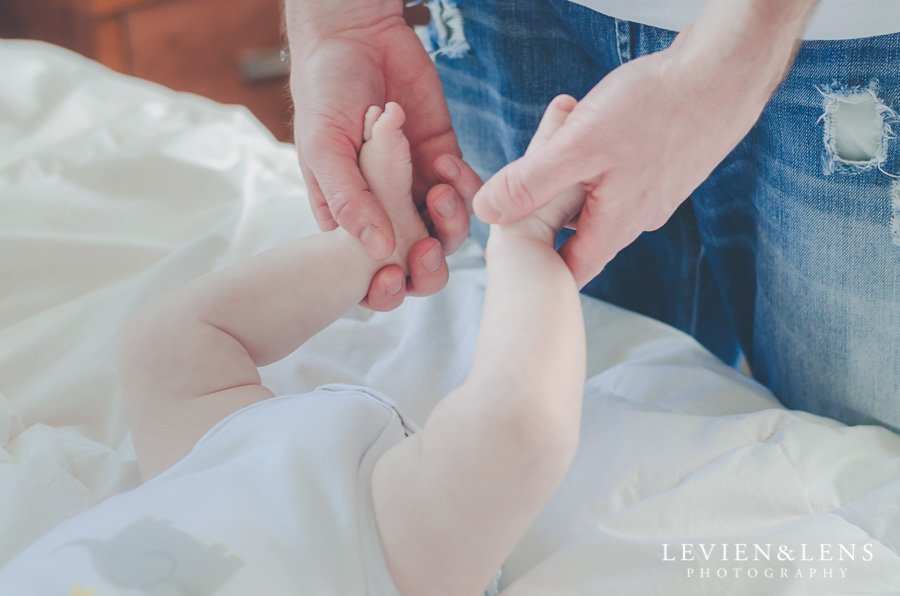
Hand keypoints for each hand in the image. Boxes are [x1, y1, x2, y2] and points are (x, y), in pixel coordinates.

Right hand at [286, 0, 479, 309]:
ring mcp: (415, 188)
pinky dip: (464, 185)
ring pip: (446, 232)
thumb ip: (349, 200)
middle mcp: (384, 210)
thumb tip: (381, 251)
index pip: (366, 274)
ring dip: (449, 221)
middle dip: (428, 267)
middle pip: (415, 264)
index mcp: (346, 218)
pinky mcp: (442, 159)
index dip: (383, 288)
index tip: (393, 275)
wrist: (356, 36)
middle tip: (430, 246)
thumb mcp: (324, 147)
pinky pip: (465, 191)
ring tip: (439, 187)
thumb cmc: (325, 91)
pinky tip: (445, 159)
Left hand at [472, 1, 807, 286]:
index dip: (533, 266)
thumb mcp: (581, 146)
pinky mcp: (663, 168)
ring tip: (566, 127)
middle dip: (546, 199)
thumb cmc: (660, 107)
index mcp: (614, 227)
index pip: (565, 270)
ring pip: (594, 193)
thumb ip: (532, 182)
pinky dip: (595, 150)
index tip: (505, 248)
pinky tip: (598, 119)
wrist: (729, 71)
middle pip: (574, 225)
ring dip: (571, 167)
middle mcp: (636, 219)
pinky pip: (615, 170)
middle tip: (534, 157)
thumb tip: (487, 212)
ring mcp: (653, 193)